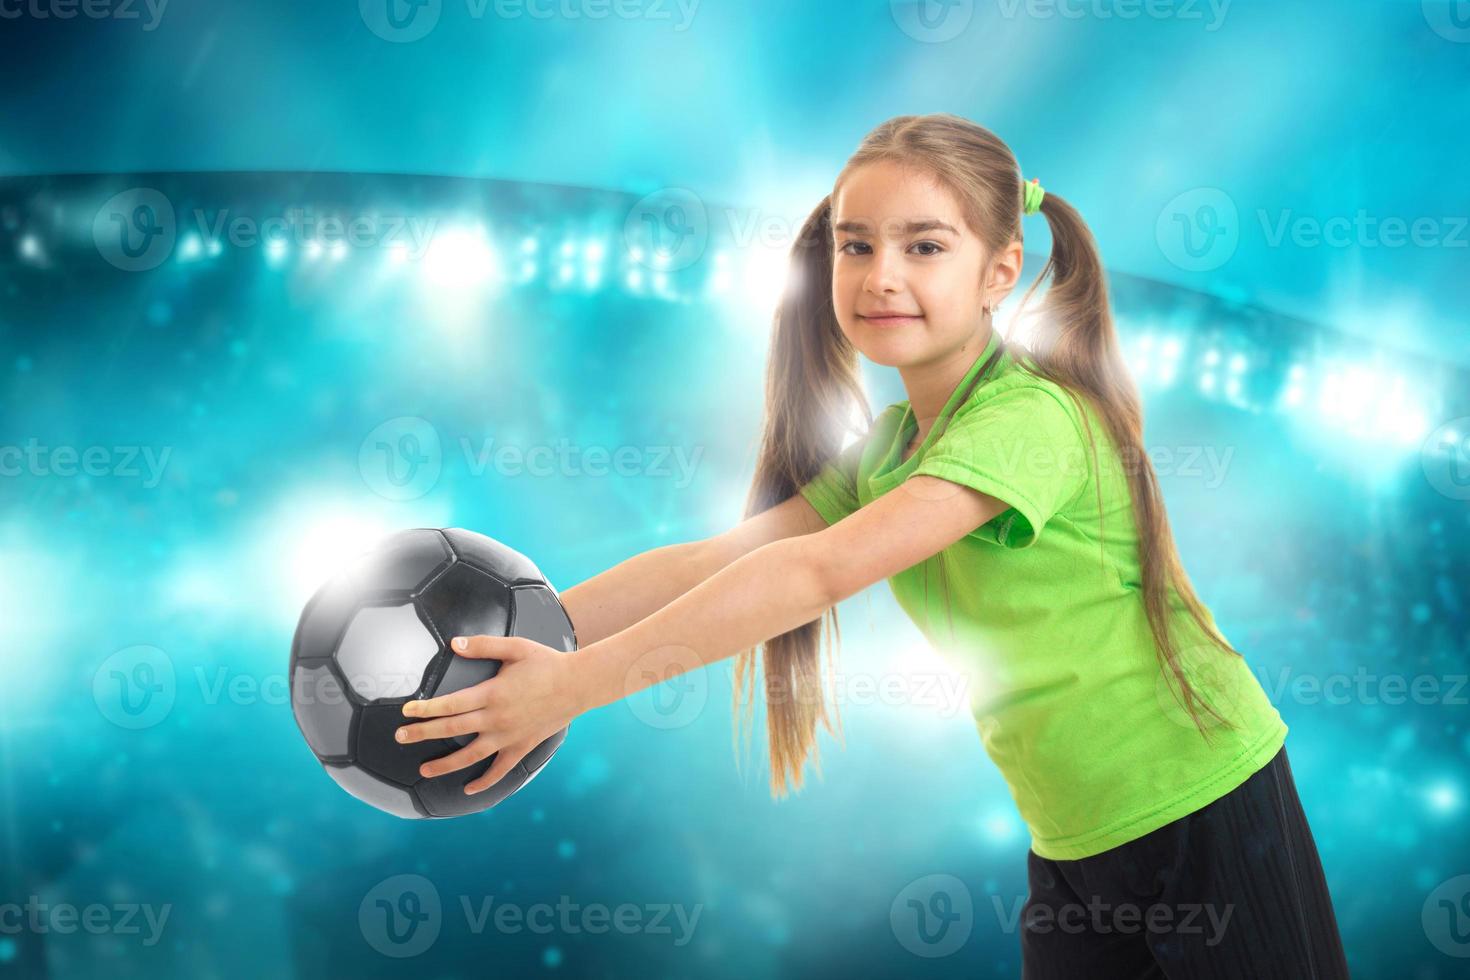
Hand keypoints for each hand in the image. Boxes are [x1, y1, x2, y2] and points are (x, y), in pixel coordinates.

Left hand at [397, 635, 581, 794]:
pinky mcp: (521, 747)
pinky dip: (484, 782)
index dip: (425, 708)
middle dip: (422, 734)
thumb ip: (483, 645)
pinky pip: (499, 770)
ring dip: (444, 764)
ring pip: (470, 756)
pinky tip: (468, 789)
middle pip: (452, 729)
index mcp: (492, 693)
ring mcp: (509, 736)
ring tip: (423, 769)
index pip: (450, 704)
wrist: (579, 684)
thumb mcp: (516, 647)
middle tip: (399, 737)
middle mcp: (496, 718)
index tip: (406, 711)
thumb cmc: (547, 662)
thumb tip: (454, 644)